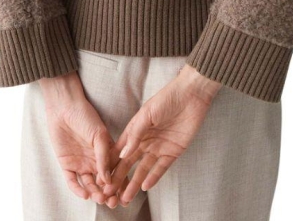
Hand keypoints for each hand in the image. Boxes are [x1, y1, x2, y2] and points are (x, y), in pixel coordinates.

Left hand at [38, 71, 115, 203]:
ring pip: (89, 184)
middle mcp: (95, 161)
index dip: (120, 185)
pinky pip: (72, 181)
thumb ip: (104, 156)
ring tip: (99, 198)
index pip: (116, 173)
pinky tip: (84, 194)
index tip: (125, 195)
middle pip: (103, 183)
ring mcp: (81, 164)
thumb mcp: (99, 135)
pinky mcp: (67, 165)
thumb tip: (108, 179)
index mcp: (107, 153)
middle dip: (108, 194)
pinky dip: (77, 189)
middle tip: (112, 202)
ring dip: (94, 193)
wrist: (64, 108)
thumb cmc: (85, 116)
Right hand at [102, 64, 221, 205]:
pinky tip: (144, 187)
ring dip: (134, 183)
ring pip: (143, 169)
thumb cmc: (167, 99)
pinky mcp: (173, 151)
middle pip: (129, 163)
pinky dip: (153, 177)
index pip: (119, 151)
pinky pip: (161, 168)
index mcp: (135, 131)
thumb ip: (135, 134)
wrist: (191, 96)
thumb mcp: (147, 114)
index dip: (110, 164)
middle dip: (119, 178)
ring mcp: (158, 147)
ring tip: (125, 198)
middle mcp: (145, 141)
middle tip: (110, 193)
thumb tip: (123, 154)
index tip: (101, 177)